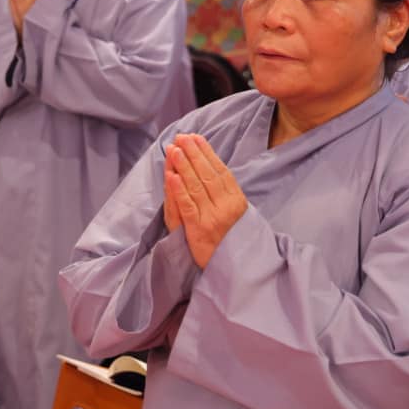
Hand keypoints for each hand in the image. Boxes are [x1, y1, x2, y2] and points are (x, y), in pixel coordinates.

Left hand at [163, 133, 247, 268]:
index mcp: (237, 201)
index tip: (196, 138)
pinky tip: (172, 175)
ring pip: (196, 187)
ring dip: (184, 166)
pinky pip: (187, 206)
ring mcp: (212, 219)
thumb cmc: (232, 240)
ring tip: (174, 149)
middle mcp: (226, 207)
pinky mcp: (198, 231)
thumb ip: (224, 194)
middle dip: (193, 154)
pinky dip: (179, 190)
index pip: (220, 170)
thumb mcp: (235, 215)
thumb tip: (209, 167)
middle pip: (207, 175)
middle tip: (181, 137)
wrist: (236, 271)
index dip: (207, 153)